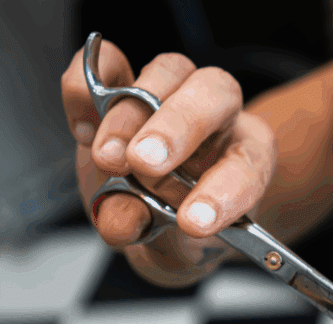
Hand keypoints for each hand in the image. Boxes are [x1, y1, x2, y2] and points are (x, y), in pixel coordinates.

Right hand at [61, 41, 276, 285]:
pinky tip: (83, 131)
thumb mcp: (175, 252)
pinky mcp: (121, 85)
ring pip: (168, 71)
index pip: (249, 163)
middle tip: (144, 164)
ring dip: (131, 115)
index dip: (224, 190)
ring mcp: (172, 94)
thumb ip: (158, 240)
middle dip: (178, 127)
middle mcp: (218, 118)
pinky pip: (109, 63)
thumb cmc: (178, 233)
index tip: (192, 222)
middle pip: (215, 93)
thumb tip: (122, 220)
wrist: (152, 219)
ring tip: (107, 160)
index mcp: (248, 160)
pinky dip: (88, 87)